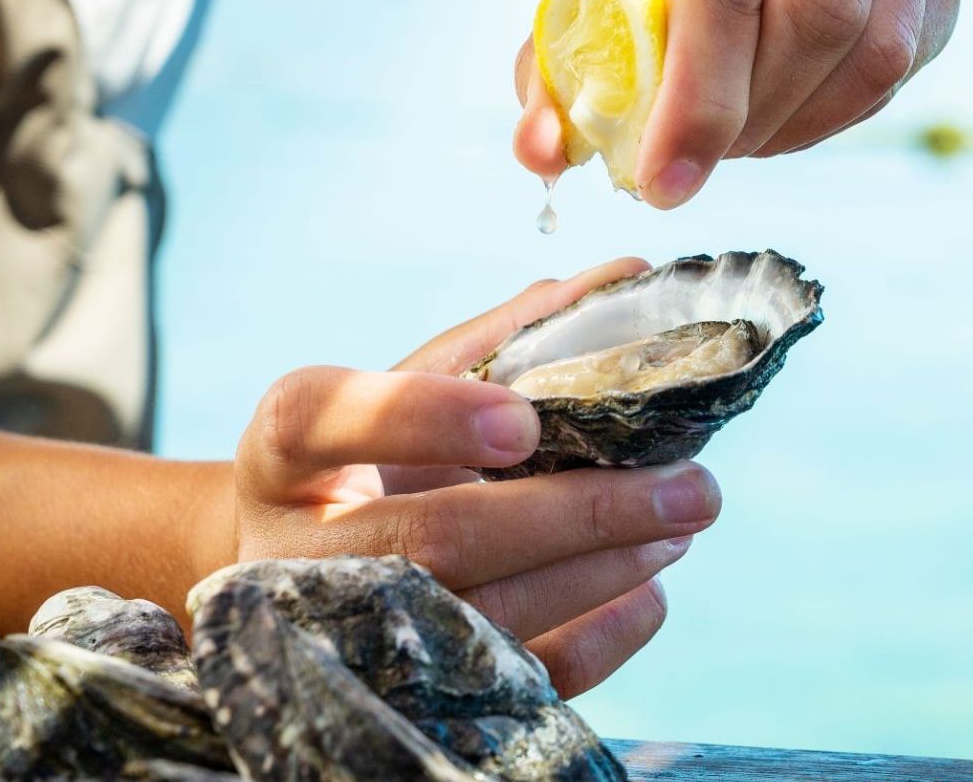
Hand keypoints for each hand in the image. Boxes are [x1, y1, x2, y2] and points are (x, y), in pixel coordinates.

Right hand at [221, 258, 720, 696]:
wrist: (305, 579)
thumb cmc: (376, 462)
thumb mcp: (412, 392)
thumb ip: (503, 338)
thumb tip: (624, 275)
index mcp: (284, 455)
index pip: (318, 419)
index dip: (423, 416)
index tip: (525, 418)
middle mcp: (294, 552)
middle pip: (433, 537)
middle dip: (576, 512)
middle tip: (687, 483)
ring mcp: (346, 636)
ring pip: (486, 614)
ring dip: (604, 567)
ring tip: (681, 520)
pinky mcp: (409, 696)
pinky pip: (516, 678)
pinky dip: (599, 633)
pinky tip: (650, 587)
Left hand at [514, 0, 961, 207]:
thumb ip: (559, 62)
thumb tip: (541, 152)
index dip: (696, 99)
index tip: (660, 186)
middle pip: (821, 13)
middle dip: (753, 118)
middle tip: (697, 162)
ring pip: (879, 50)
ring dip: (801, 126)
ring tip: (737, 138)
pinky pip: (909, 65)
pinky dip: (844, 113)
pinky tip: (788, 112)